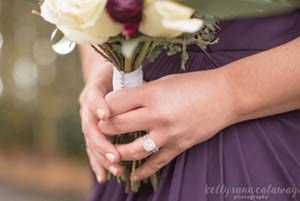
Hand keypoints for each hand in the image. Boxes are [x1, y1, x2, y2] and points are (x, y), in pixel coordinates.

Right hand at [79, 62, 122, 182]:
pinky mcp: (92, 131)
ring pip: (91, 141)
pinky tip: (104, 177)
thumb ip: (127, 80)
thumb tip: (142, 91)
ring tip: (117, 169)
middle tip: (116, 156)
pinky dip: (98, 163)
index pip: (92, 96)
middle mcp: (88, 106)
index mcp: (94, 88)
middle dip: (102, 143)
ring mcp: (88, 120)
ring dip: (102, 157)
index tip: (106, 115)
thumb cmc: (118, 73)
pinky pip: (93, 148)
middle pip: (90, 126)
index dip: (98, 105)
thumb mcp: (122, 70)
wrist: (105, 75)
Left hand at [99, 69, 236, 180]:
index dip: (104, 106)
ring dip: (117, 153)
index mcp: (152, 93)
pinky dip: (142, 171)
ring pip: (132, 151)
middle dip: (104, 128)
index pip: (115, 103)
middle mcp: (157, 115)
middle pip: (118, 126)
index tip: (102, 109)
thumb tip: (121, 102)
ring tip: (111, 152)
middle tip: (101, 129)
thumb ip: (142, 93)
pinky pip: (155, 163)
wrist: (225, 96)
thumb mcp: (164, 82)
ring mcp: (168, 134)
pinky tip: (133, 176)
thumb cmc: (194, 84)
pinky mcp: (179, 146)